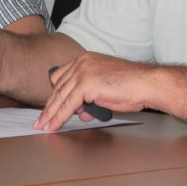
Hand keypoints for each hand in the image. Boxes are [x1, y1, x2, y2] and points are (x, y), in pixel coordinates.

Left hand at [36, 54, 154, 131]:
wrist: (146, 83)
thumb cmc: (132, 85)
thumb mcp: (105, 90)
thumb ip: (90, 97)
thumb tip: (81, 112)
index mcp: (86, 59)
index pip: (61, 77)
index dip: (54, 95)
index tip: (48, 108)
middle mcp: (82, 62)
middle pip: (57, 87)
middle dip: (49, 106)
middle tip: (40, 121)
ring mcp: (83, 72)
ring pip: (60, 97)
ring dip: (50, 114)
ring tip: (43, 126)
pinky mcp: (86, 84)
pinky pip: (68, 105)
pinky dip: (59, 117)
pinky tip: (54, 126)